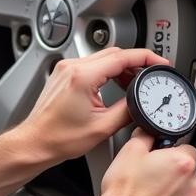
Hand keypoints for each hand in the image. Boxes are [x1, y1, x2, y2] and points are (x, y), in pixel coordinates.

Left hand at [21, 47, 169, 164]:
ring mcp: (67, 68)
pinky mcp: (64, 73)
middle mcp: (73, 67)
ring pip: (103, 56)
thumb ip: (128, 110)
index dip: (146, 58)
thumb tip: (142, 103)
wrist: (35, 142)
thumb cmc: (59, 138)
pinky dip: (108, 70)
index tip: (159, 62)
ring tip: (134, 83)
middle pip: (114, 53)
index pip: (122, 57)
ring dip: (122, 66)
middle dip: (136, 62)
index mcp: (83, 77)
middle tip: (150, 75)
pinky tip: (115, 83)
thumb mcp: (103, 127)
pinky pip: (92, 63)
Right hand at [99, 129, 195, 195]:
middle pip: (190, 171)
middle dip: (174, 171)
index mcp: (183, 164)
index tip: (163, 157)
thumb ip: (147, 135)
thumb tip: (150, 132)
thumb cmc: (123, 192)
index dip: (173, 151)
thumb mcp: (130, 150)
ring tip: (152, 192)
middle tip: (154, 174)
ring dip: (175, 191)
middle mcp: (193, 186)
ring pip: (186, 192)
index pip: (189, 148)